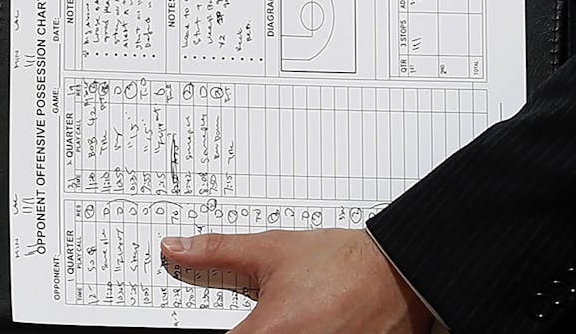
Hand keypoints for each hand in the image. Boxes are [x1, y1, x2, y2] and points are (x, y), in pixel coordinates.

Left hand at [161, 228, 434, 333]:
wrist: (401, 274)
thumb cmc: (342, 263)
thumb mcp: (271, 250)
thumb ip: (217, 252)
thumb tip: (174, 250)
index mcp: (271, 332)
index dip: (212, 328)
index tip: (227, 319)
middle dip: (252, 329)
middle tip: (265, 312)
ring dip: (274, 332)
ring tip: (292, 314)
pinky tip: (306, 323)